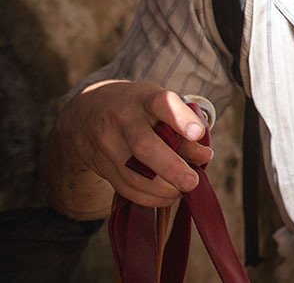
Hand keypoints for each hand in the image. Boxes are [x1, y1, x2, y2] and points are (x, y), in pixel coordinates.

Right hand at [55, 80, 213, 207]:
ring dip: (163, 189)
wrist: (87, 110)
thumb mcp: (159, 103)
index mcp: (144, 99)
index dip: (181, 119)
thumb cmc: (138, 107)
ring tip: (183, 190)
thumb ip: (183, 125)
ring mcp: (108, 143)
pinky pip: (125, 188)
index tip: (198, 134)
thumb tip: (204, 157)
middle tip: (193, 182)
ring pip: (133, 174)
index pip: (162, 104)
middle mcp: (123, 120)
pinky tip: (167, 197)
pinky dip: (149, 198)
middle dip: (172, 169)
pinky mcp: (101, 165)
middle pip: (145, 147)